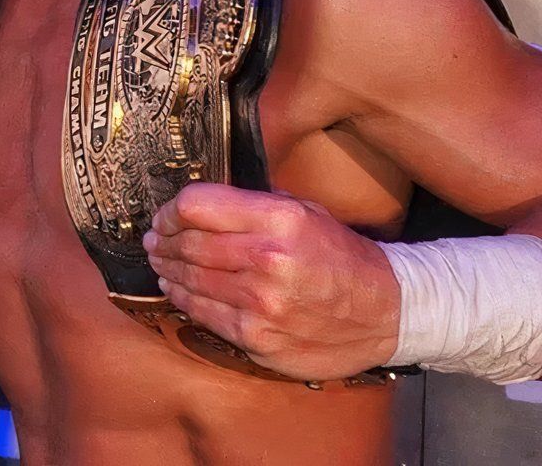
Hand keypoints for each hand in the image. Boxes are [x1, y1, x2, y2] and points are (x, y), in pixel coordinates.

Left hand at [144, 182, 400, 381]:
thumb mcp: (306, 212)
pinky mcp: (257, 337)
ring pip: (190, 279)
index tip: (165, 215)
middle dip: (163, 240)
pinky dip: (182, 299)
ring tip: (159, 261)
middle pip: (188, 243)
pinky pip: (203, 313)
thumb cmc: (342, 257)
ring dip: (166, 269)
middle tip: (153, 239)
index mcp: (280, 219)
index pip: (197, 205)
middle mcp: (268, 259)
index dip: (171, 210)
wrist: (387, 312)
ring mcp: (261, 302)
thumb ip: (253, 206)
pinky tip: (176, 289)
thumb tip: (198, 206)